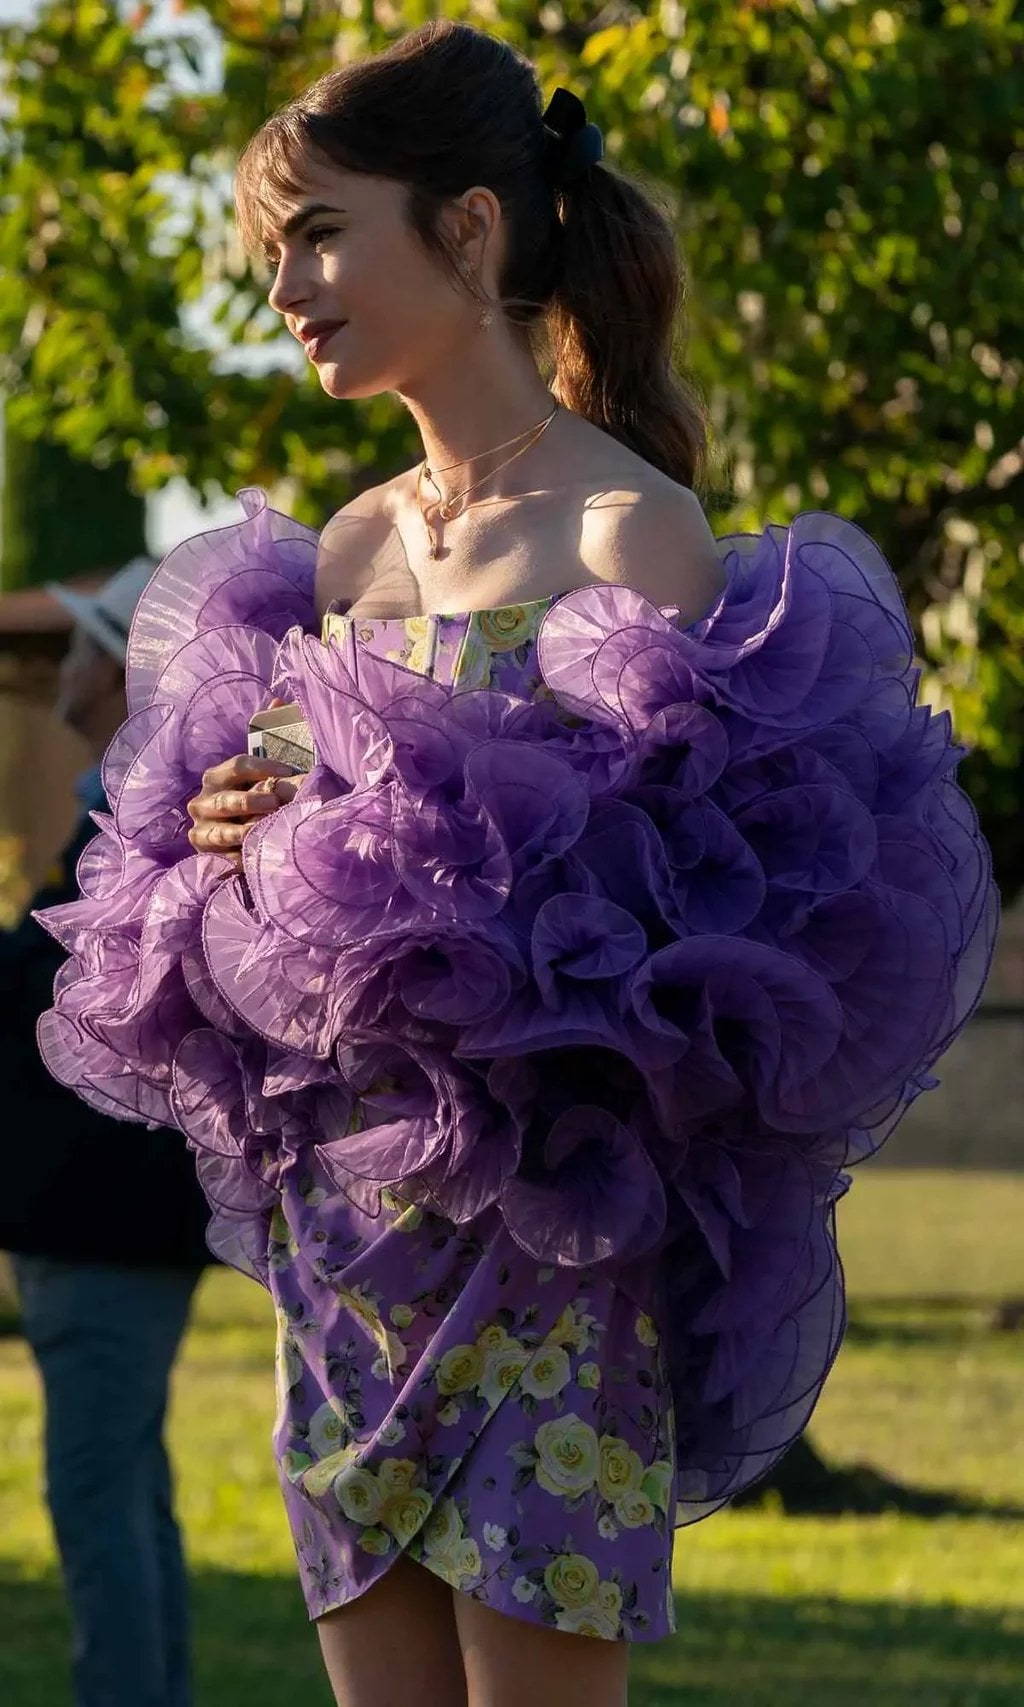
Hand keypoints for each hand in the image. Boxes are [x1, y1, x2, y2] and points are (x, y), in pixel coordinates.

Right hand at [186, 753, 298, 867]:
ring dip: (245, 832)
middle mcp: (202, 803)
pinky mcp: (206, 853)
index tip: (288, 773)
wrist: (231, 839)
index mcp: (215, 779)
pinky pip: (225, 857)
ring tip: (265, 830)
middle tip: (274, 802)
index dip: (263, 768)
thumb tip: (299, 782)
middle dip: (250, 801)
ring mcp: (201, 829)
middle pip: (225, 800)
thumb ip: (276, 784)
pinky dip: (243, 856)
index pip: (237, 767)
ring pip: (222, 832)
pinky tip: (259, 855)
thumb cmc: (252, 806)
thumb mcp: (260, 789)